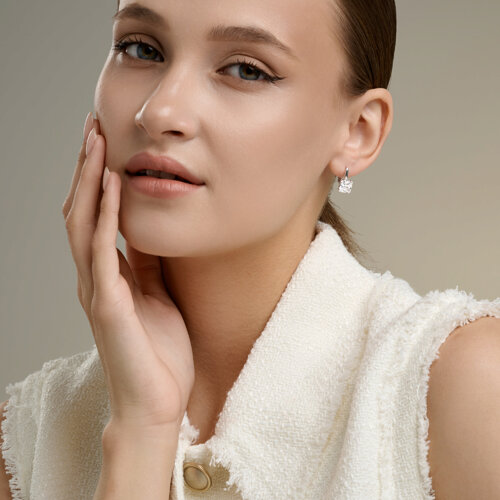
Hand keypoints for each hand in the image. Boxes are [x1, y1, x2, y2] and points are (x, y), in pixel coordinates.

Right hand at [62, 112, 194, 430]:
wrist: (157, 402)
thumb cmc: (159, 352)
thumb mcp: (158, 295)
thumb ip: (147, 263)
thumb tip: (147, 229)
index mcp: (110, 275)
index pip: (96, 216)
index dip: (97, 179)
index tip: (107, 143)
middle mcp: (96, 277)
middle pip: (82, 210)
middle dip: (86, 168)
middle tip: (93, 127)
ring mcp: (98, 290)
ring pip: (83, 223)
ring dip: (88, 180)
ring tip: (95, 142)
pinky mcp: (108, 305)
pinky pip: (103, 252)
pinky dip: (105, 216)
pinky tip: (111, 186)